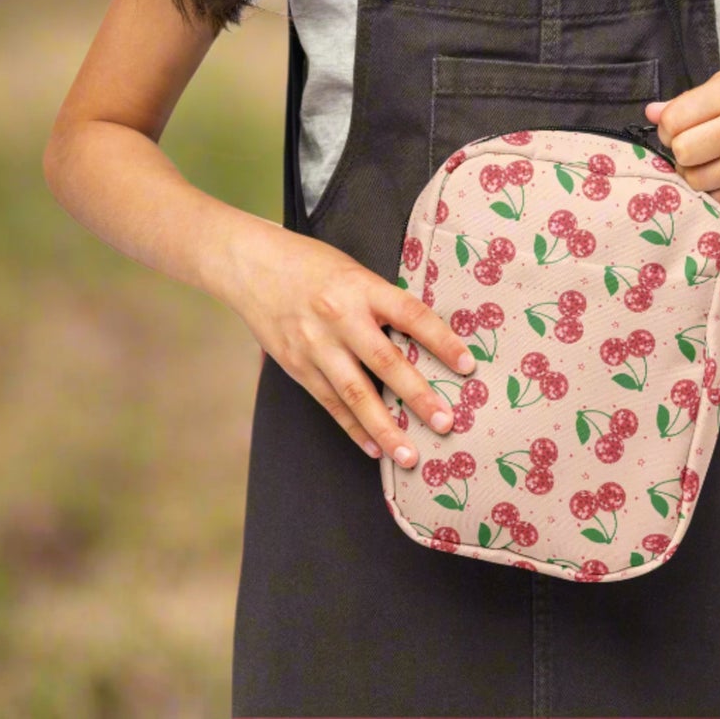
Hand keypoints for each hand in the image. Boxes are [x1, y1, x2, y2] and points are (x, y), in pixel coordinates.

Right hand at [221, 216, 476, 468]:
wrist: (252, 265)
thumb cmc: (311, 264)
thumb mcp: (353, 271)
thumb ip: (382, 301)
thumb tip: (422, 335)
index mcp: (362, 287)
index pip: (411, 315)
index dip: (441, 341)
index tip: (467, 365)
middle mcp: (340, 318)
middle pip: (386, 362)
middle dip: (418, 396)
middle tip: (445, 423)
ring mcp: (316, 345)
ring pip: (355, 394)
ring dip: (384, 428)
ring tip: (409, 455)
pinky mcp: (296, 366)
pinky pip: (330, 403)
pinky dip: (353, 429)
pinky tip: (374, 449)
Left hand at [644, 54, 719, 204]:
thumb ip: (696, 97)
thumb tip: (653, 113)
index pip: (676, 120)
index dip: (667, 122)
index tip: (677, 119)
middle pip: (684, 153)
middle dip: (677, 146)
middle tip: (688, 137)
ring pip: (699, 182)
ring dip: (691, 170)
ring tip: (703, 155)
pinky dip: (712, 188)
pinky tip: (719, 170)